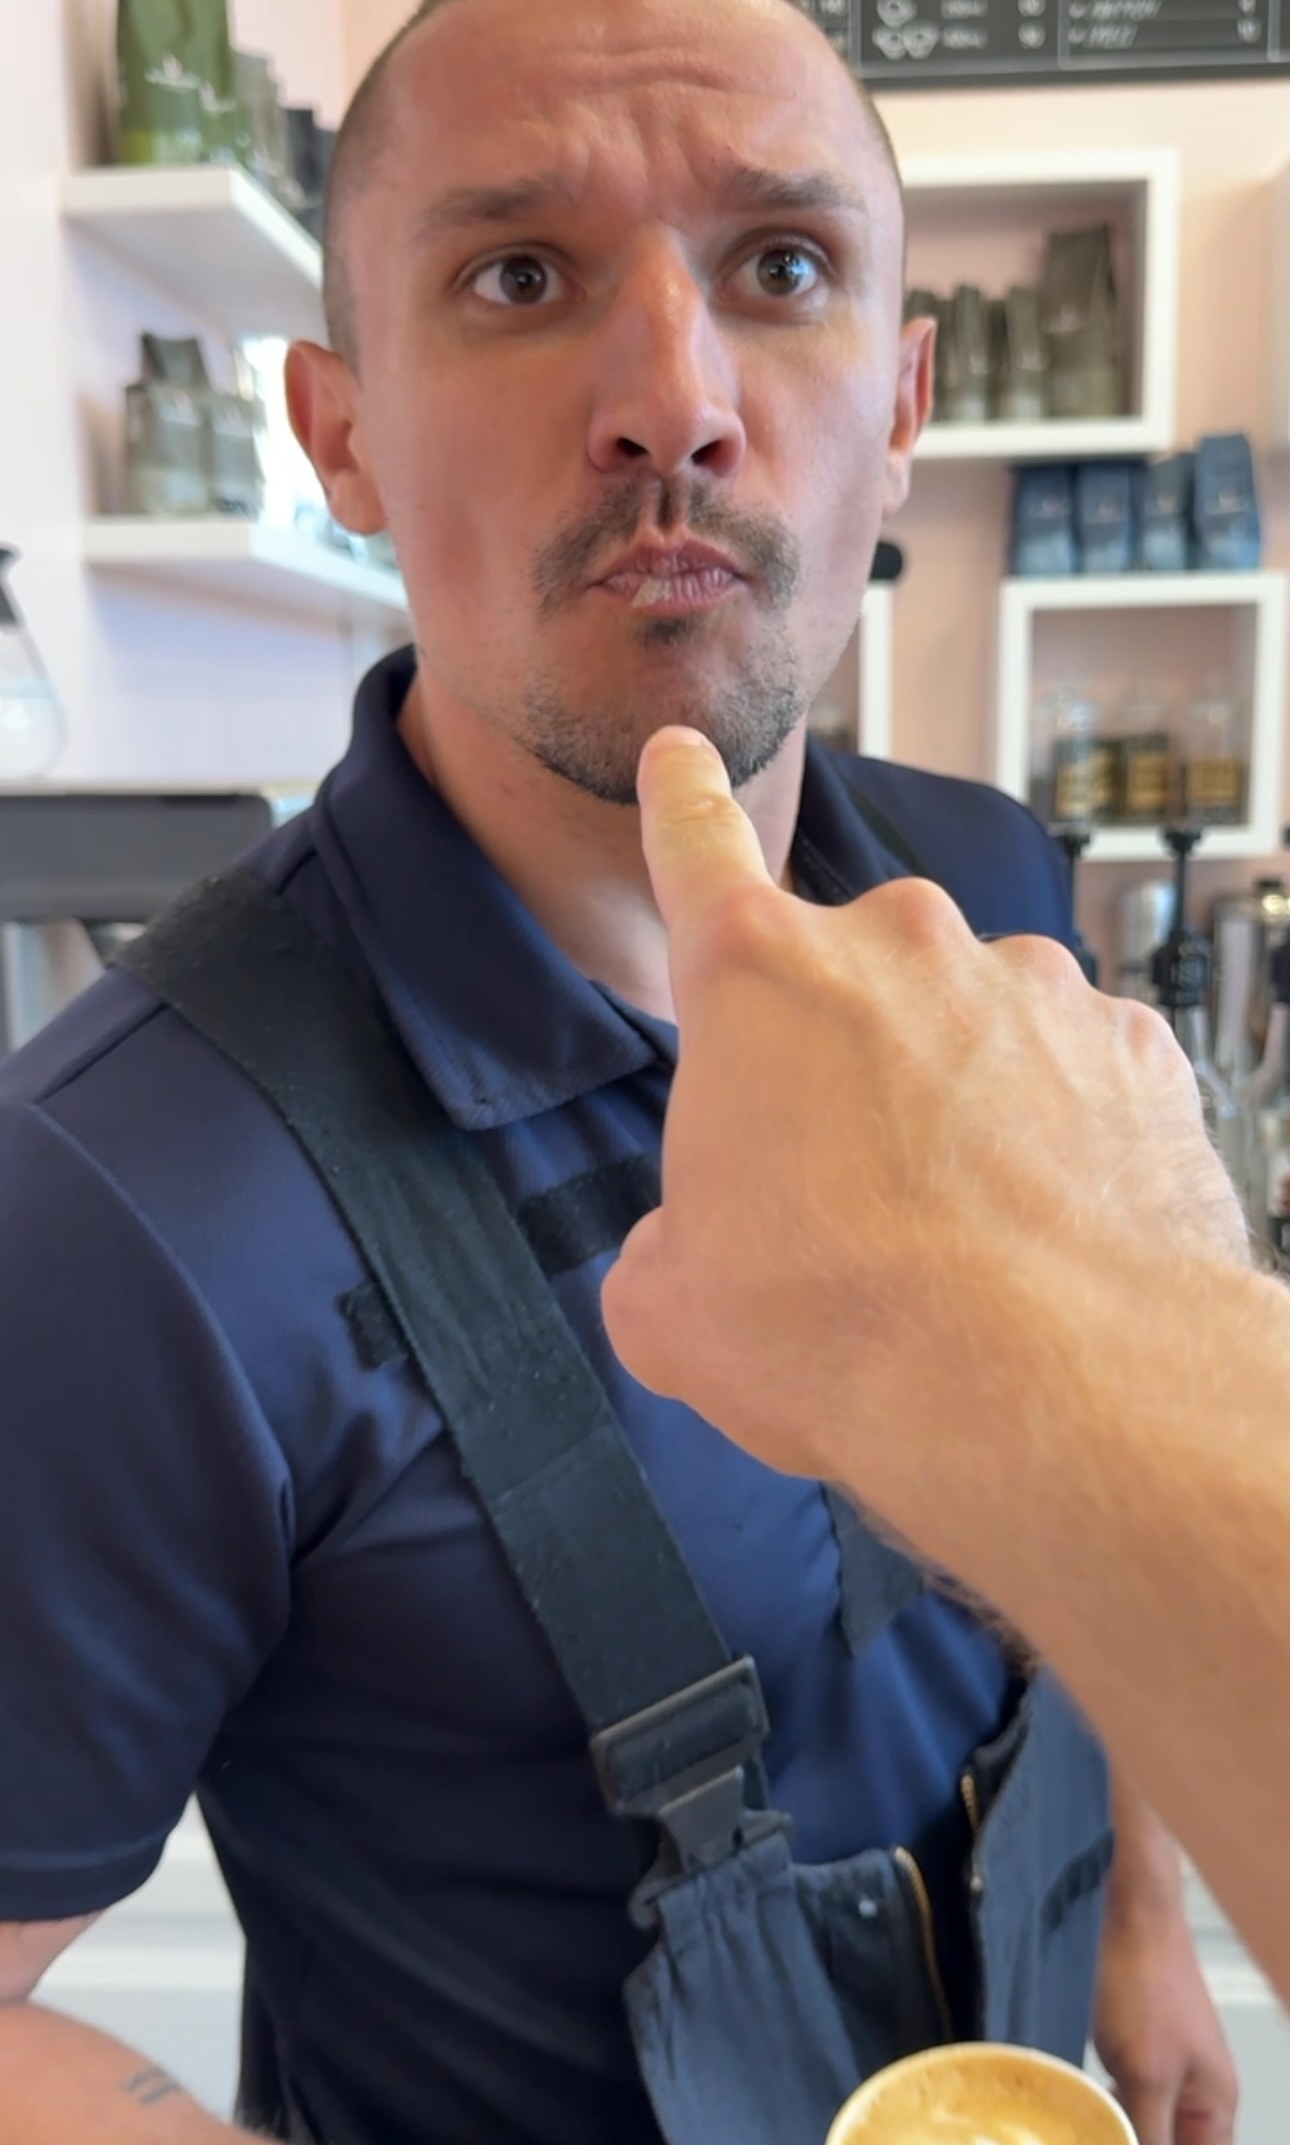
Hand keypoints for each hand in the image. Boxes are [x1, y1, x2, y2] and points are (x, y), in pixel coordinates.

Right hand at [602, 728, 1248, 1568]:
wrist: (1053, 1388)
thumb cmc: (850, 1333)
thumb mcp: (675, 1312)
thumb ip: (666, 1248)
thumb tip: (690, 1254)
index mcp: (759, 980)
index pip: (696, 849)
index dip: (682, 802)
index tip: (683, 757)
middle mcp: (898, 947)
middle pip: (842, 978)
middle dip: (834, 1061)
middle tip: (841, 1190)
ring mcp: (1029, 987)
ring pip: (963, 1022)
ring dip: (949, 1096)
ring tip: (952, 1228)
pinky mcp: (1133, 1046)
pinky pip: (1067, 1068)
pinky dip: (1050, 1130)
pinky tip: (1042, 1224)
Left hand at [1094, 1902, 1237, 2144]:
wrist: (1126, 1910)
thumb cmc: (1141, 1984)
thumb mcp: (1146, 2073)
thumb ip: (1152, 2141)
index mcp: (1215, 2104)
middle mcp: (1198, 2092)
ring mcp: (1168, 2067)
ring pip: (1153, 2136)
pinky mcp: (1139, 2047)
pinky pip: (1131, 2104)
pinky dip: (1112, 2123)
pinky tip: (1084, 2131)